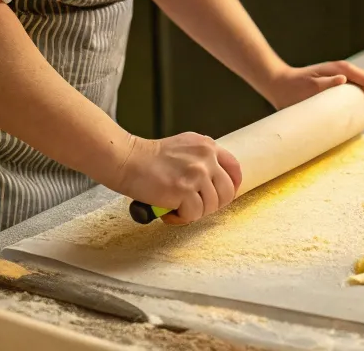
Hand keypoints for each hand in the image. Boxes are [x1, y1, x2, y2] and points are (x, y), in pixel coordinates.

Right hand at [115, 132, 241, 224]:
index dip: (232, 187)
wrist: (128, 160)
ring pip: (211, 206)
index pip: (234, 168)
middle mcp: (206, 157)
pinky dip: (181, 218)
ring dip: (194, 212)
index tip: (222, 196)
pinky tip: (169, 210)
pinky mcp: (185, 190)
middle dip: (212, 205)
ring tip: (177, 207)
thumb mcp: (183, 148)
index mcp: (207, 145)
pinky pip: (194, 214)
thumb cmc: (150, 159)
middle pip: (227, 192)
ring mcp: (197, 173)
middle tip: (195, 206)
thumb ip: (201, 160)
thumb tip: (214, 183)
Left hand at [262, 61, 363, 119]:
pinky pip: (354, 91)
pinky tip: (363, 110)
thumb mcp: (310, 86)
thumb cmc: (294, 86)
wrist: (280, 84)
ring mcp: (338, 78)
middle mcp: (341, 71)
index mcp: (339, 69)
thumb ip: (325, 82)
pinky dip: (362, 98)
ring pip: (362, 86)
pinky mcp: (334, 85)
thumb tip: (344, 79)